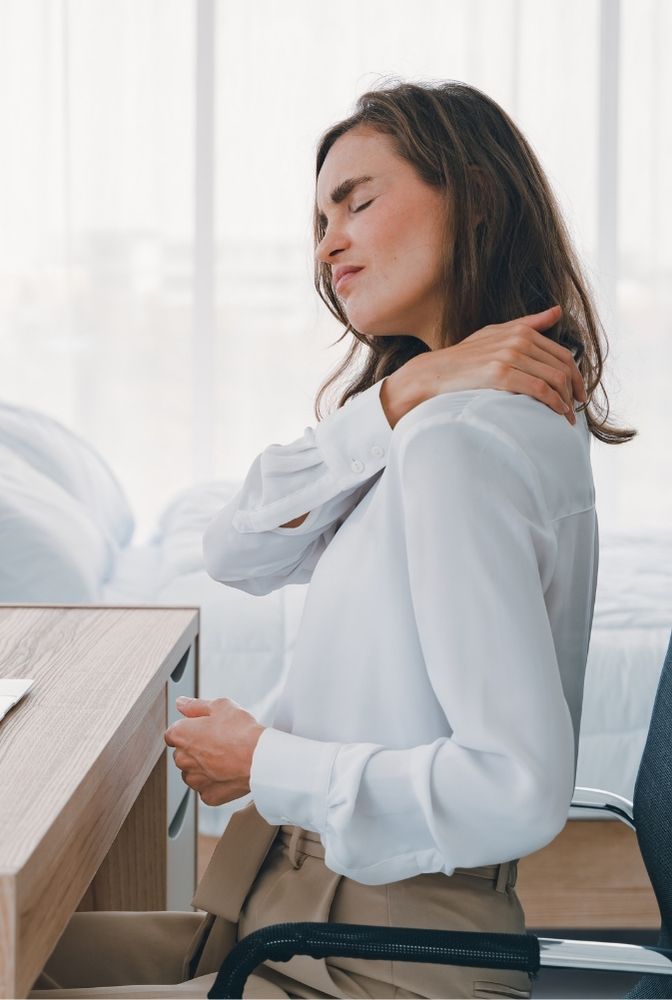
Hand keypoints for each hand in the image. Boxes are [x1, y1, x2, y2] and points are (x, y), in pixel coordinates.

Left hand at [164, 697, 265, 806]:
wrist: (260, 758)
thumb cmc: (241, 731)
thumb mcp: (220, 706)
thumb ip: (195, 705)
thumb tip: (181, 703)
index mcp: (181, 735)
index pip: (173, 733)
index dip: (189, 729)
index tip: (204, 729)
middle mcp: (183, 759)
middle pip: (182, 753)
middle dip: (195, 748)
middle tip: (219, 741)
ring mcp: (195, 779)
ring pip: (193, 772)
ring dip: (203, 766)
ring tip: (225, 756)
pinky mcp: (208, 795)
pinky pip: (206, 787)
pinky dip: (215, 781)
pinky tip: (228, 771)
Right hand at [410, 305, 586, 424]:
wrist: (434, 373)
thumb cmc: (463, 358)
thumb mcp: (495, 334)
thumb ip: (528, 323)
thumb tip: (557, 311)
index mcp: (521, 331)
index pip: (562, 354)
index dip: (576, 376)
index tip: (578, 394)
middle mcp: (518, 340)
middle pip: (562, 367)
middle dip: (574, 391)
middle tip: (576, 409)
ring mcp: (510, 356)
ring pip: (554, 379)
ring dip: (565, 401)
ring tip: (566, 418)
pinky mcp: (501, 374)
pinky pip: (539, 389)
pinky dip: (553, 404)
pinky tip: (555, 415)